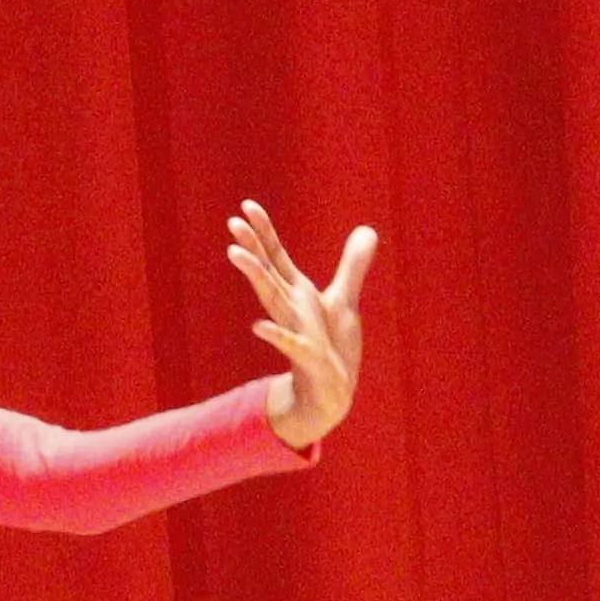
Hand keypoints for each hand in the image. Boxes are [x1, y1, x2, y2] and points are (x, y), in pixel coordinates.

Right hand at [232, 202, 377, 449]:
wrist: (329, 394)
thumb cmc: (330, 347)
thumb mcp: (343, 300)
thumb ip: (352, 265)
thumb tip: (367, 229)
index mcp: (298, 294)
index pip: (277, 257)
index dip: (264, 232)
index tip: (247, 206)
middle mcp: (292, 309)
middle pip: (269, 272)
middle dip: (252, 247)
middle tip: (232, 223)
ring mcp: (297, 331)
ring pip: (274, 300)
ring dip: (256, 277)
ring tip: (235, 254)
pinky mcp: (309, 357)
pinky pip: (290, 345)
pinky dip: (275, 336)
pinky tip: (258, 328)